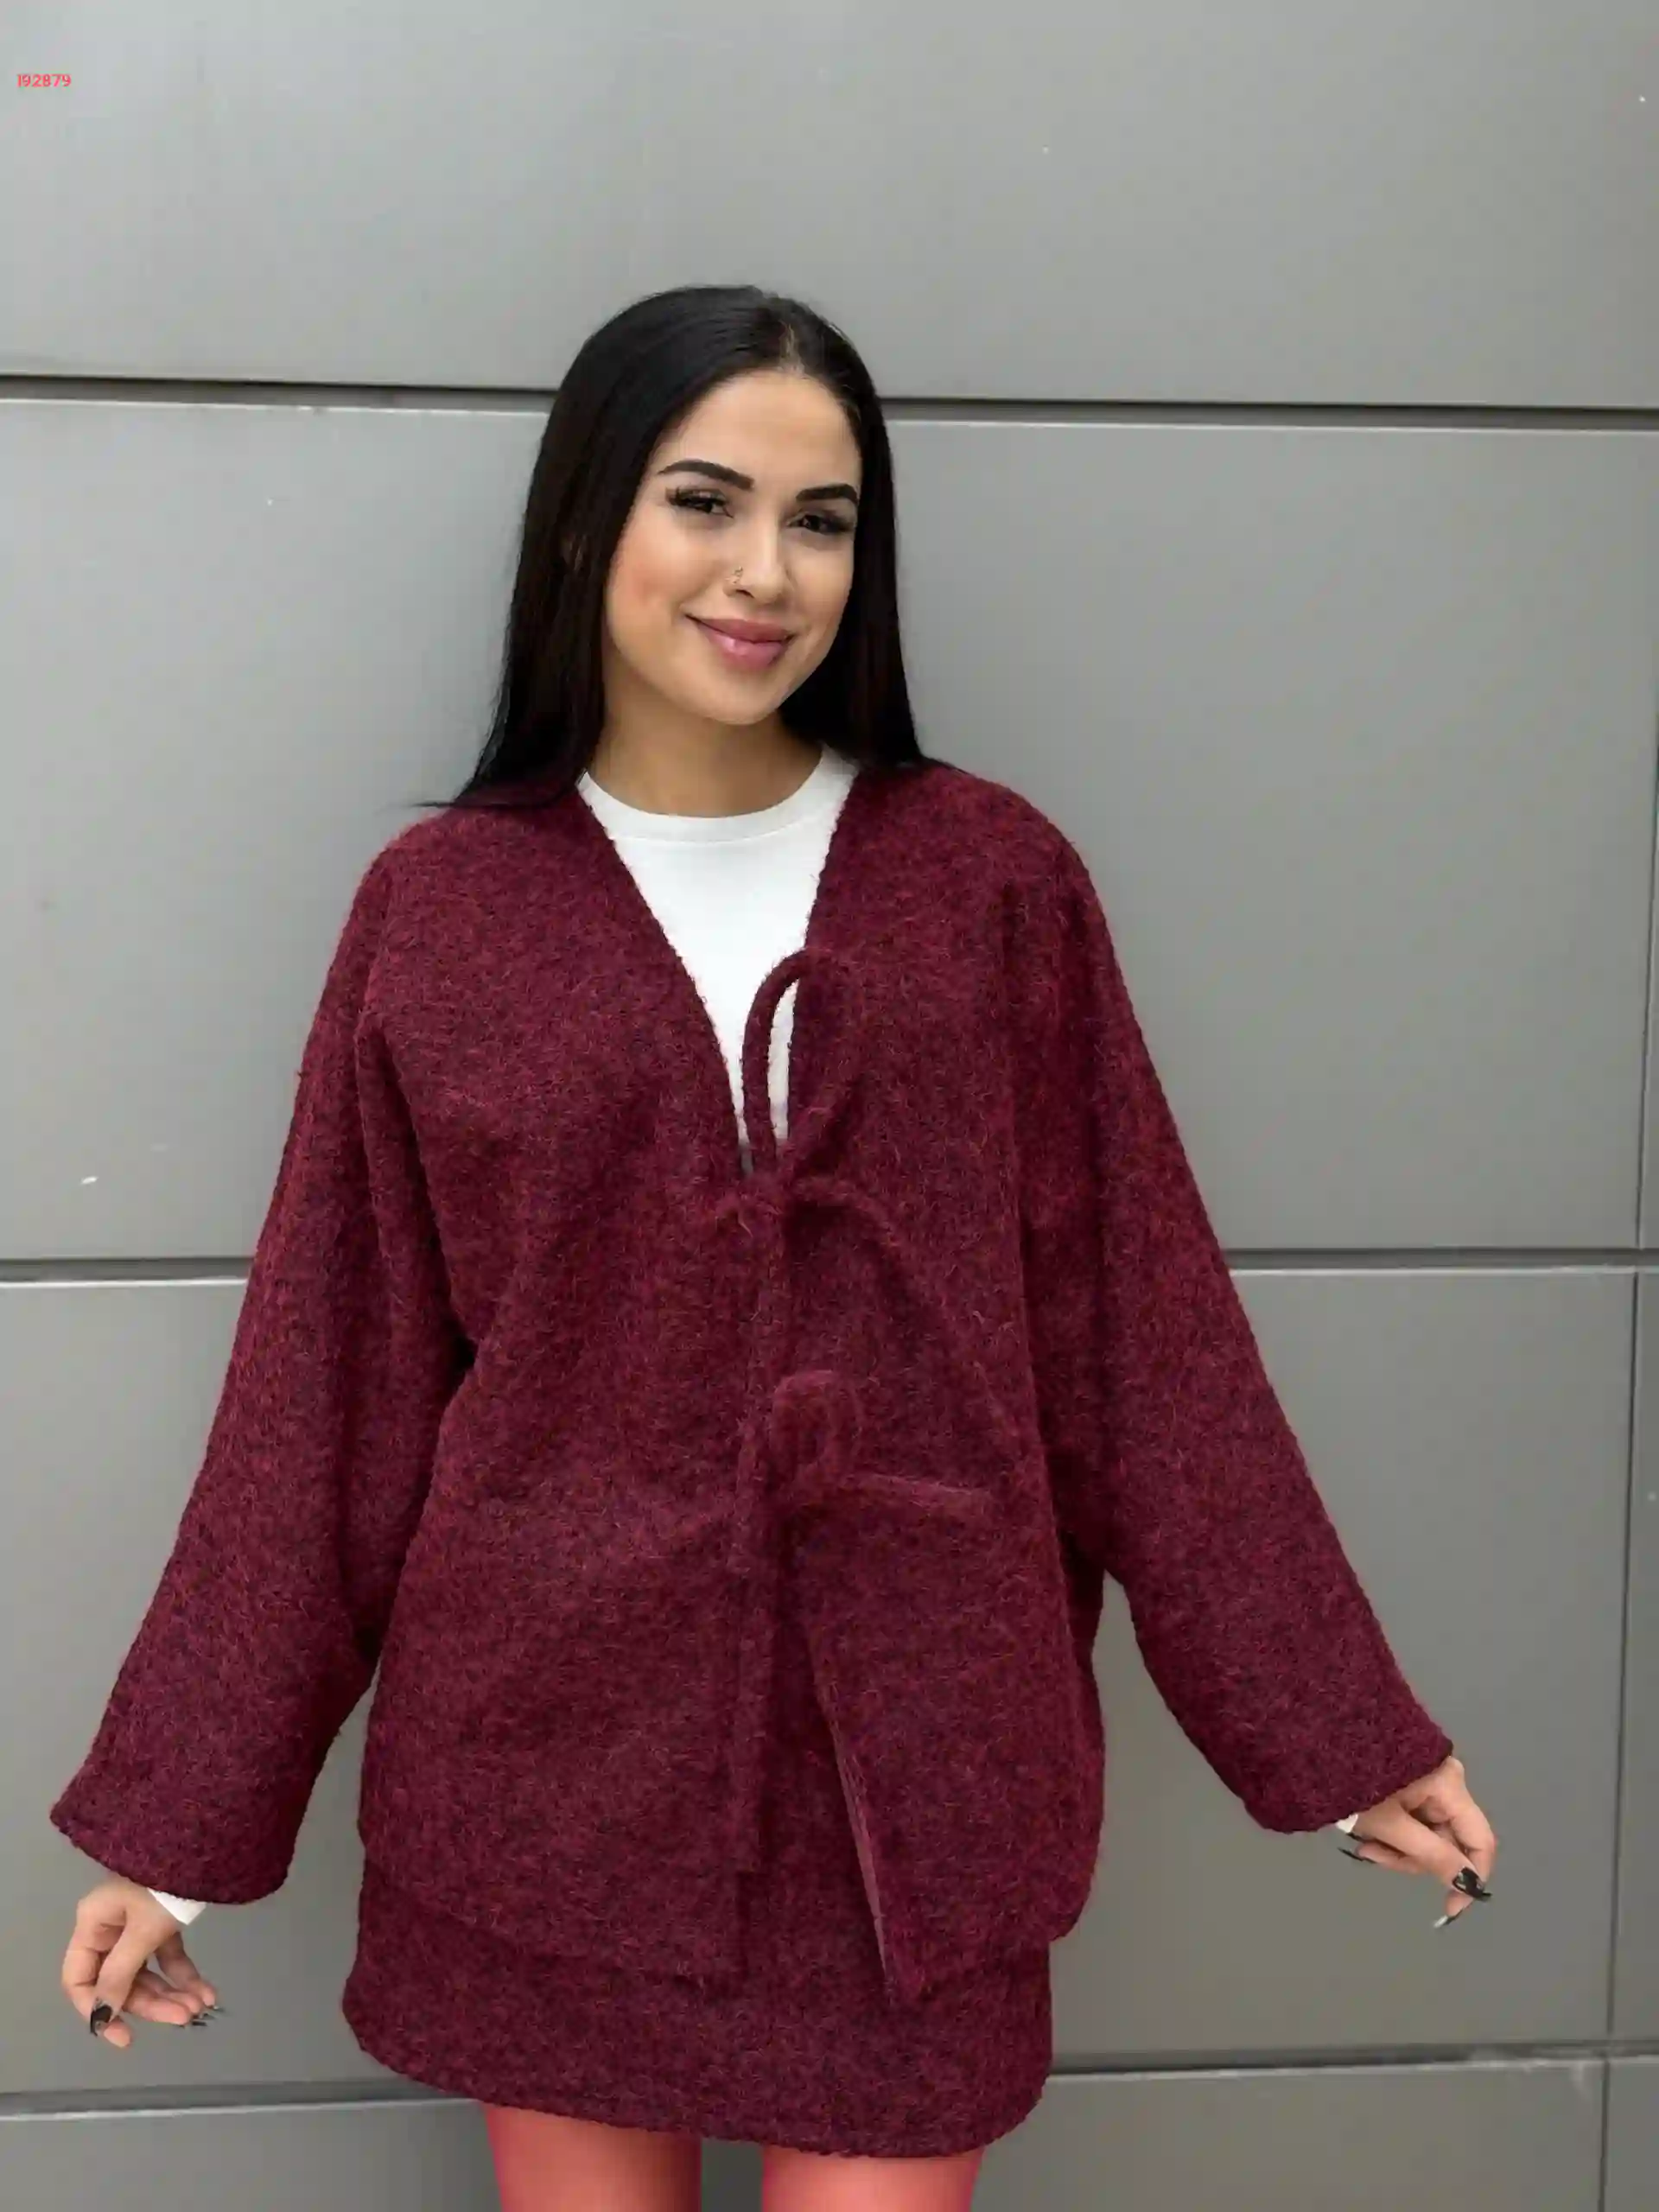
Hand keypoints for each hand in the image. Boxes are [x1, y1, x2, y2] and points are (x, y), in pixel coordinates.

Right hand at [61, 1878, 219, 2049]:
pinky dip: (184, 1976)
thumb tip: (102, 2016)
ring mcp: (137, 1925)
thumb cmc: (164, 1884)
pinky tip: (206, 1993)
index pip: (80, 1980)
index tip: (123, 2035)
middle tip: (184, 2017)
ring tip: (199, 2007)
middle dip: (152, 2002)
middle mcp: (110, 1927)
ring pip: (147, 1973)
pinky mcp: (162, 1923)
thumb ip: (120, 1974)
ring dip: (172, 1993)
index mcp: (93, 1925)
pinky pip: (168, 1957)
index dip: (97, 2011)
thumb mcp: (143, 1930)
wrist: (204, 1842)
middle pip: (121, 1981)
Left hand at [1346, 1754, 1497, 1924]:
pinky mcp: (1409, 1783)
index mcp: (1449, 1784)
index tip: (1450, 1907)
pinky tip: (1367, 1833)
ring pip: (1427, 1833)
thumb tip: (1469, 1883)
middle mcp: (1446, 1780)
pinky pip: (1413, 1819)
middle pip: (1448, 1839)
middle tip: (1375, 1856)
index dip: (1470, 1878)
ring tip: (1364, 1843)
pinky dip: (1393, 1833)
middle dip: (1413, 1857)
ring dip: (1397, 1848)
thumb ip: (1431, 1855)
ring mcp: (1427, 1781)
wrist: (1315, 1739)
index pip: (1480, 1840)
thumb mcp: (1390, 1825)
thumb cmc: (1352, 1781)